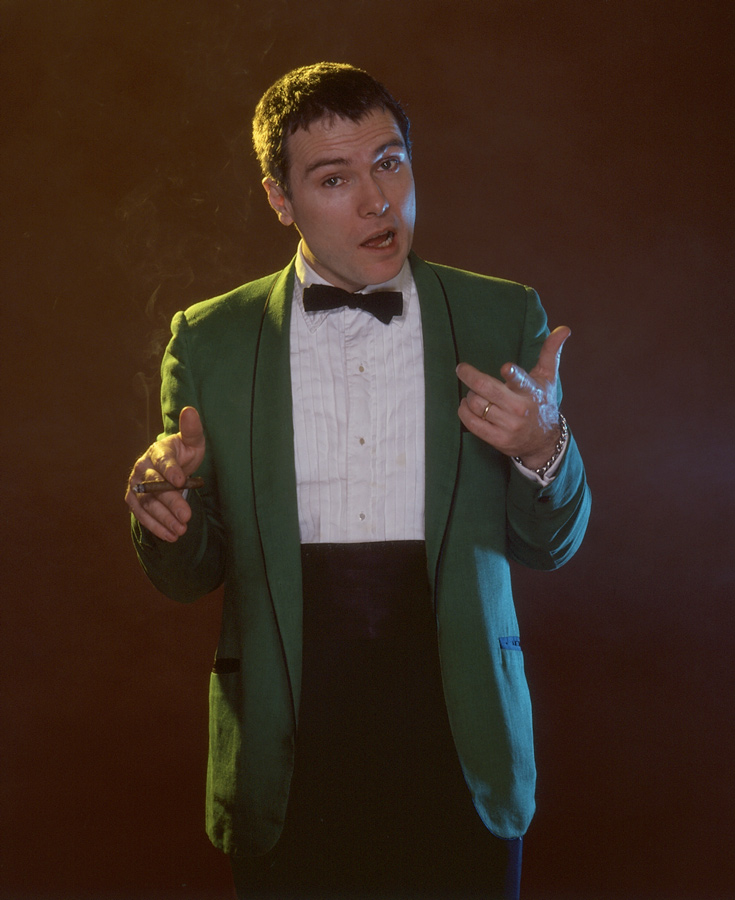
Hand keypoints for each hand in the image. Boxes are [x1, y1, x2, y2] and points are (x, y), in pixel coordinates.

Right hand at [125, 406, 205, 541]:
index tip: (181, 481)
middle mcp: (142, 467)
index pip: (163, 461)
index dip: (170, 471)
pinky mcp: (133, 499)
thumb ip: (192, 429)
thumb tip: (190, 410)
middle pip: (155, 487)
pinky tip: (171, 536)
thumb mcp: (193, 441)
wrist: (171, 466)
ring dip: (164, 519)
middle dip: (171, 502)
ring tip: (181, 531)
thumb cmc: (184, 452)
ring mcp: (136, 485)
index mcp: (157, 451)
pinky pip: (142, 515)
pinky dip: (155, 526)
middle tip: (187, 516)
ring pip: (148, 504)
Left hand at [456, 327, 569, 466]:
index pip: (521, 381)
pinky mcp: (498, 439)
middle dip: (469, 375)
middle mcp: (519, 409)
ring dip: (469, 395)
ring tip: (472, 392)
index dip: (513, 374)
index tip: (505, 368)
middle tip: (461, 369)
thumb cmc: (542, 402)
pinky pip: (471, 423)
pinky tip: (466, 405)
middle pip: (486, 389)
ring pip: (476, 404)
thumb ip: (550, 351)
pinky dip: (464, 411)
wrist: (544, 441)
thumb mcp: (547, 377)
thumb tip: (564, 329)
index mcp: (531, 391)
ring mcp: (508, 426)